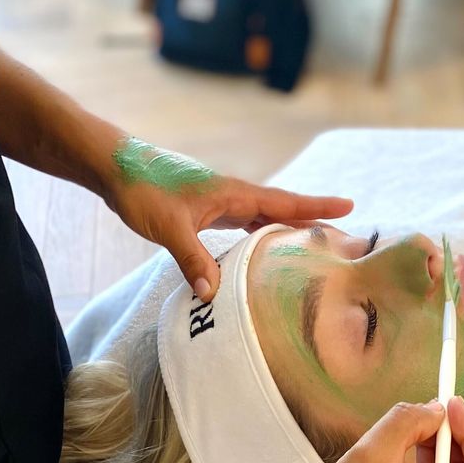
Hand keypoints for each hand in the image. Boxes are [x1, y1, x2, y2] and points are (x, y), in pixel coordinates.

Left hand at [107, 148, 352, 300]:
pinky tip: (261, 251)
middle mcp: (232, 195)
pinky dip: (259, 235)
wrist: (114, 168)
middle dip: (312, 220)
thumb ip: (193, 259)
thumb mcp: (169, 227)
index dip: (317, 206)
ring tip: (311, 246)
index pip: (284, 201)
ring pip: (263, 217)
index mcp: (233, 193)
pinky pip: (243, 224)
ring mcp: (220, 202)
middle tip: (342, 235)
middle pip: (281, 209)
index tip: (349, 206)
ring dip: (286, 229)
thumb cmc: (142, 189)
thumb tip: (212, 294)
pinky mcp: (205, 209)